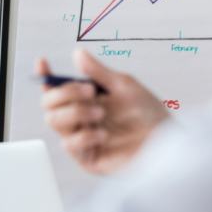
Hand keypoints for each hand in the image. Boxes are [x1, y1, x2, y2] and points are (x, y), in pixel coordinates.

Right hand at [37, 49, 167, 174]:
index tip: (43, 62)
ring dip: (74, 112)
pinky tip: (103, 134)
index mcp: (85, 99)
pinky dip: (83, 135)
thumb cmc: (150, 115)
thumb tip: (78, 53)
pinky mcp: (87, 158)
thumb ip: (99, 72)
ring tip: (100, 113)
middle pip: (48, 103)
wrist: (168, 145)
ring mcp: (81, 137)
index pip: (56, 87)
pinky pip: (68, 144)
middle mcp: (80, 117)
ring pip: (53, 121)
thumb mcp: (125, 87)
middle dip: (64, 93)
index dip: (45, 74)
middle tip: (89, 91)